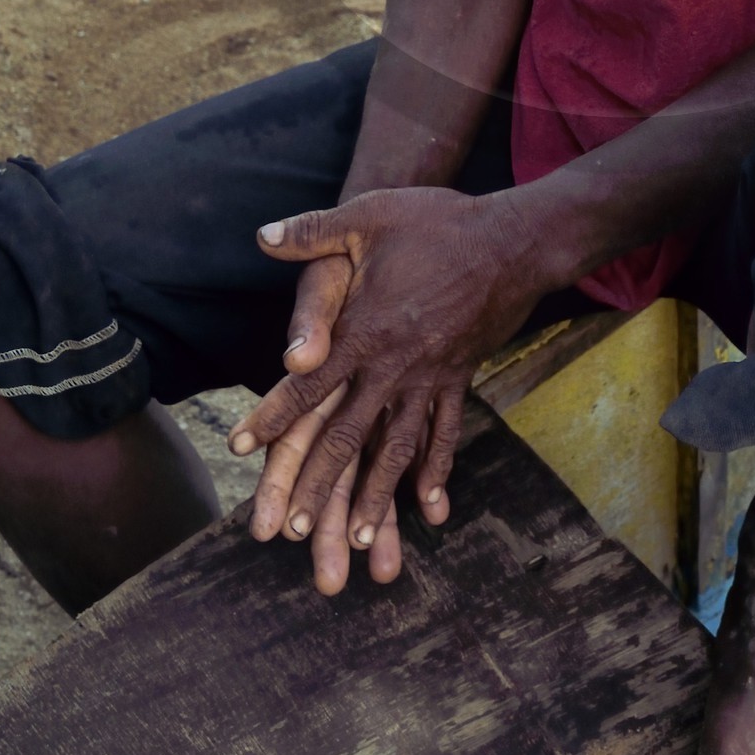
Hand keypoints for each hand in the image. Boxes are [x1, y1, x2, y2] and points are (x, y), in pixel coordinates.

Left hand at [229, 184, 545, 587]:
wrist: (513, 240)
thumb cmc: (438, 224)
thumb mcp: (370, 216)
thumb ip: (314, 231)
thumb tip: (262, 235)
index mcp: (364, 330)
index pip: (307, 383)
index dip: (272, 415)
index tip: (241, 448)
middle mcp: (392, 364)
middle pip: (346, 434)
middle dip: (315, 483)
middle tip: (289, 528)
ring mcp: (429, 376)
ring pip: (395, 448)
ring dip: (373, 495)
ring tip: (355, 538)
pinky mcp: (459, 377)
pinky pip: (445, 433)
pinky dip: (436, 471)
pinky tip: (430, 508)